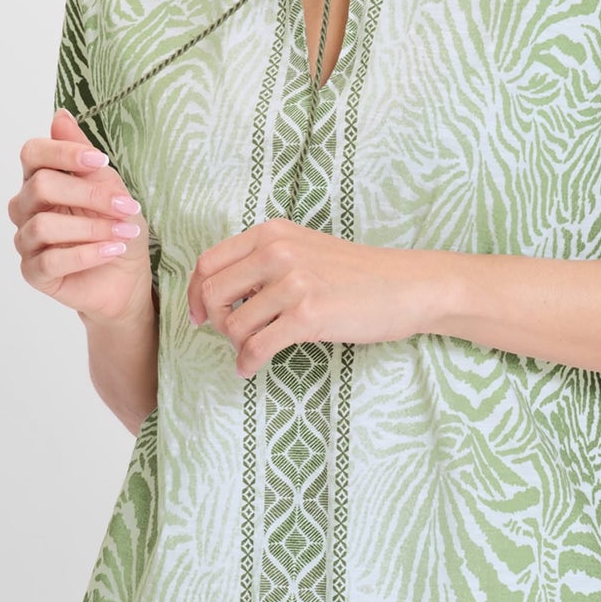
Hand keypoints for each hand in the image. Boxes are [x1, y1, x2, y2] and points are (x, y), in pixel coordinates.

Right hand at [9, 108, 153, 324]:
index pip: (32, 153)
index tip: (100, 160)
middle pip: (40, 187)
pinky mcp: (34, 273)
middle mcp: (26, 208)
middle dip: (89, 195)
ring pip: (44, 226)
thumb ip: (83, 154)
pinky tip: (112, 250)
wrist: (127, 276)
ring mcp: (27, 242)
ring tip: (124, 233)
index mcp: (40, 180)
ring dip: (92, 227)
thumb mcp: (110, 185)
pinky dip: (86, 254)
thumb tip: (59, 115)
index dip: (63, 153)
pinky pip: (50, 261)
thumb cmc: (117, 227)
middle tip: (126, 207)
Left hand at [185, 217, 428, 377]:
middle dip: (213, 321)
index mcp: (272, 233)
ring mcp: (293, 283)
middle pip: (212, 293)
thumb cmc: (356, 273)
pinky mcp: (308, 315)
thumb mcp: (305, 249)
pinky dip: (247, 363)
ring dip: (236, 345)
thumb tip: (221, 294)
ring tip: (252, 350)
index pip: (208, 262)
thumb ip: (264, 261)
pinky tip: (251, 368)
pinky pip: (257, 346)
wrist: (406, 286)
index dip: (194, 293)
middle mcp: (277, 252)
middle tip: (229, 335)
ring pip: (233, 325)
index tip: (197, 314)